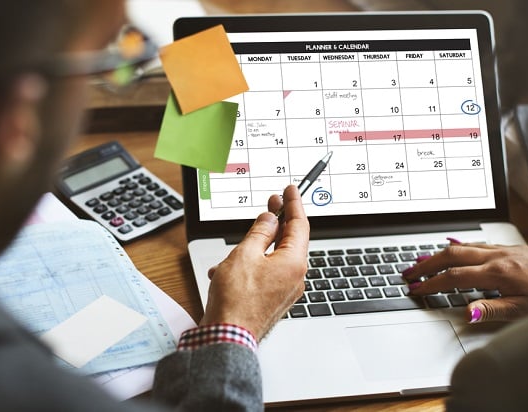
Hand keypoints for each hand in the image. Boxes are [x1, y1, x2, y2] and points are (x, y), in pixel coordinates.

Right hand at [200, 185, 308, 340]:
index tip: (290, 190)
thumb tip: (270, 220)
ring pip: (273, 258)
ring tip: (235, 248)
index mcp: (294, 263)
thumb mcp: (245, 254)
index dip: (294, 204)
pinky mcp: (274, 299)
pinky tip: (228, 270)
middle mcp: (295, 277)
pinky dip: (250, 266)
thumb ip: (259, 232)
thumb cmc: (236, 301)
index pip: (299, 225)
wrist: (228, 337)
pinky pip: (266, 274)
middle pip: (289, 240)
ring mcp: (285, 290)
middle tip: (273, 202)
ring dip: (255, 248)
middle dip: (277, 221)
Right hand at [403, 243, 527, 322]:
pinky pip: (477, 243)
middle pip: (452, 254)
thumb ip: (491, 310)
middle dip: (426, 263)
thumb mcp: (524, 311)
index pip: (454, 277)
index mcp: (498, 273)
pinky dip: (459, 246)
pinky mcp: (510, 248)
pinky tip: (453, 247)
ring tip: (422, 261)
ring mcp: (504, 249)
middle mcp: (498, 256)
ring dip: (439, 253)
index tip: (416, 288)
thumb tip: (465, 311)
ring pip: (463, 246)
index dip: (431, 283)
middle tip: (409, 271)